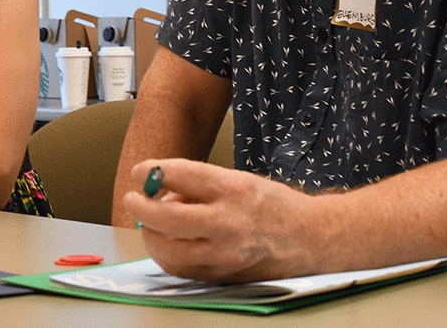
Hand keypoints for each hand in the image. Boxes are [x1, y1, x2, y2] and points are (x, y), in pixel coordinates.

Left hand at [123, 159, 318, 281]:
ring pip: (167, 249)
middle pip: (167, 217)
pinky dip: (165, 253)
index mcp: (234, 190)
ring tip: (150, 222)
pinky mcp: (223, 276)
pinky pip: (179, 268)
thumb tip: (157, 190)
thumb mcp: (238, 179)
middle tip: (135, 199)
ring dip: (149, 233)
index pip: (180, 174)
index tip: (140, 171)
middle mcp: (230, 223)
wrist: (312, 238)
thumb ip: (197, 184)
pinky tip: (166, 241)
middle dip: (141, 206)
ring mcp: (226, 254)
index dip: (151, 171)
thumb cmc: (271, 205)